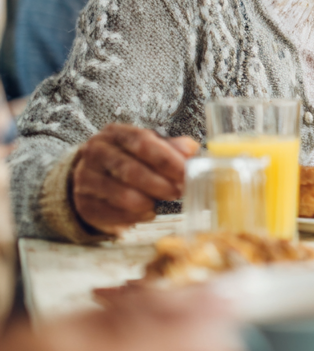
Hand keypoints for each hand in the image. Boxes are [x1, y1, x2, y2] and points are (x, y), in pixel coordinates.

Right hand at [72, 124, 198, 234]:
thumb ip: (172, 147)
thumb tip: (191, 149)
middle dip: (161, 184)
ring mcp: (86, 179)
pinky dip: (136, 217)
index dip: (166, 159)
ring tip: (160, 202)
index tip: (185, 173)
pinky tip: (146, 212)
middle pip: (131, 170)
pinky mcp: (85, 204)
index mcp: (116, 134)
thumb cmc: (130, 159)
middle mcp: (96, 152)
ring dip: (149, 202)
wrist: (95, 177)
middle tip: (179, 192)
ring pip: (122, 195)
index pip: (142, 142)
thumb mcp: (150, 147)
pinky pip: (115, 215)